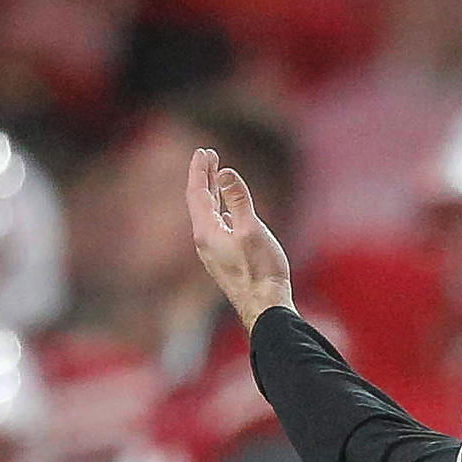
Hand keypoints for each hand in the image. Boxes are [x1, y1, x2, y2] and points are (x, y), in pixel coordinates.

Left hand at [185, 147, 296, 328]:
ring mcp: (213, 253)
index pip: (197, 193)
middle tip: (208, 157)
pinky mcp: (224, 262)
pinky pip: (215, 228)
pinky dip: (219, 210)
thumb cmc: (261, 272)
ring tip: (216, 177)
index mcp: (206, 232)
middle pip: (199, 202)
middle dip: (203, 178)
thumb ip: (238, 200)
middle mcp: (204, 242)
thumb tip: (224, 172)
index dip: (199, 170)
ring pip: (207, 215)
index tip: (204, 151)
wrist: (265, 310)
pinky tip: (226, 212)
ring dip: (211, 193)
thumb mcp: (251, 230)